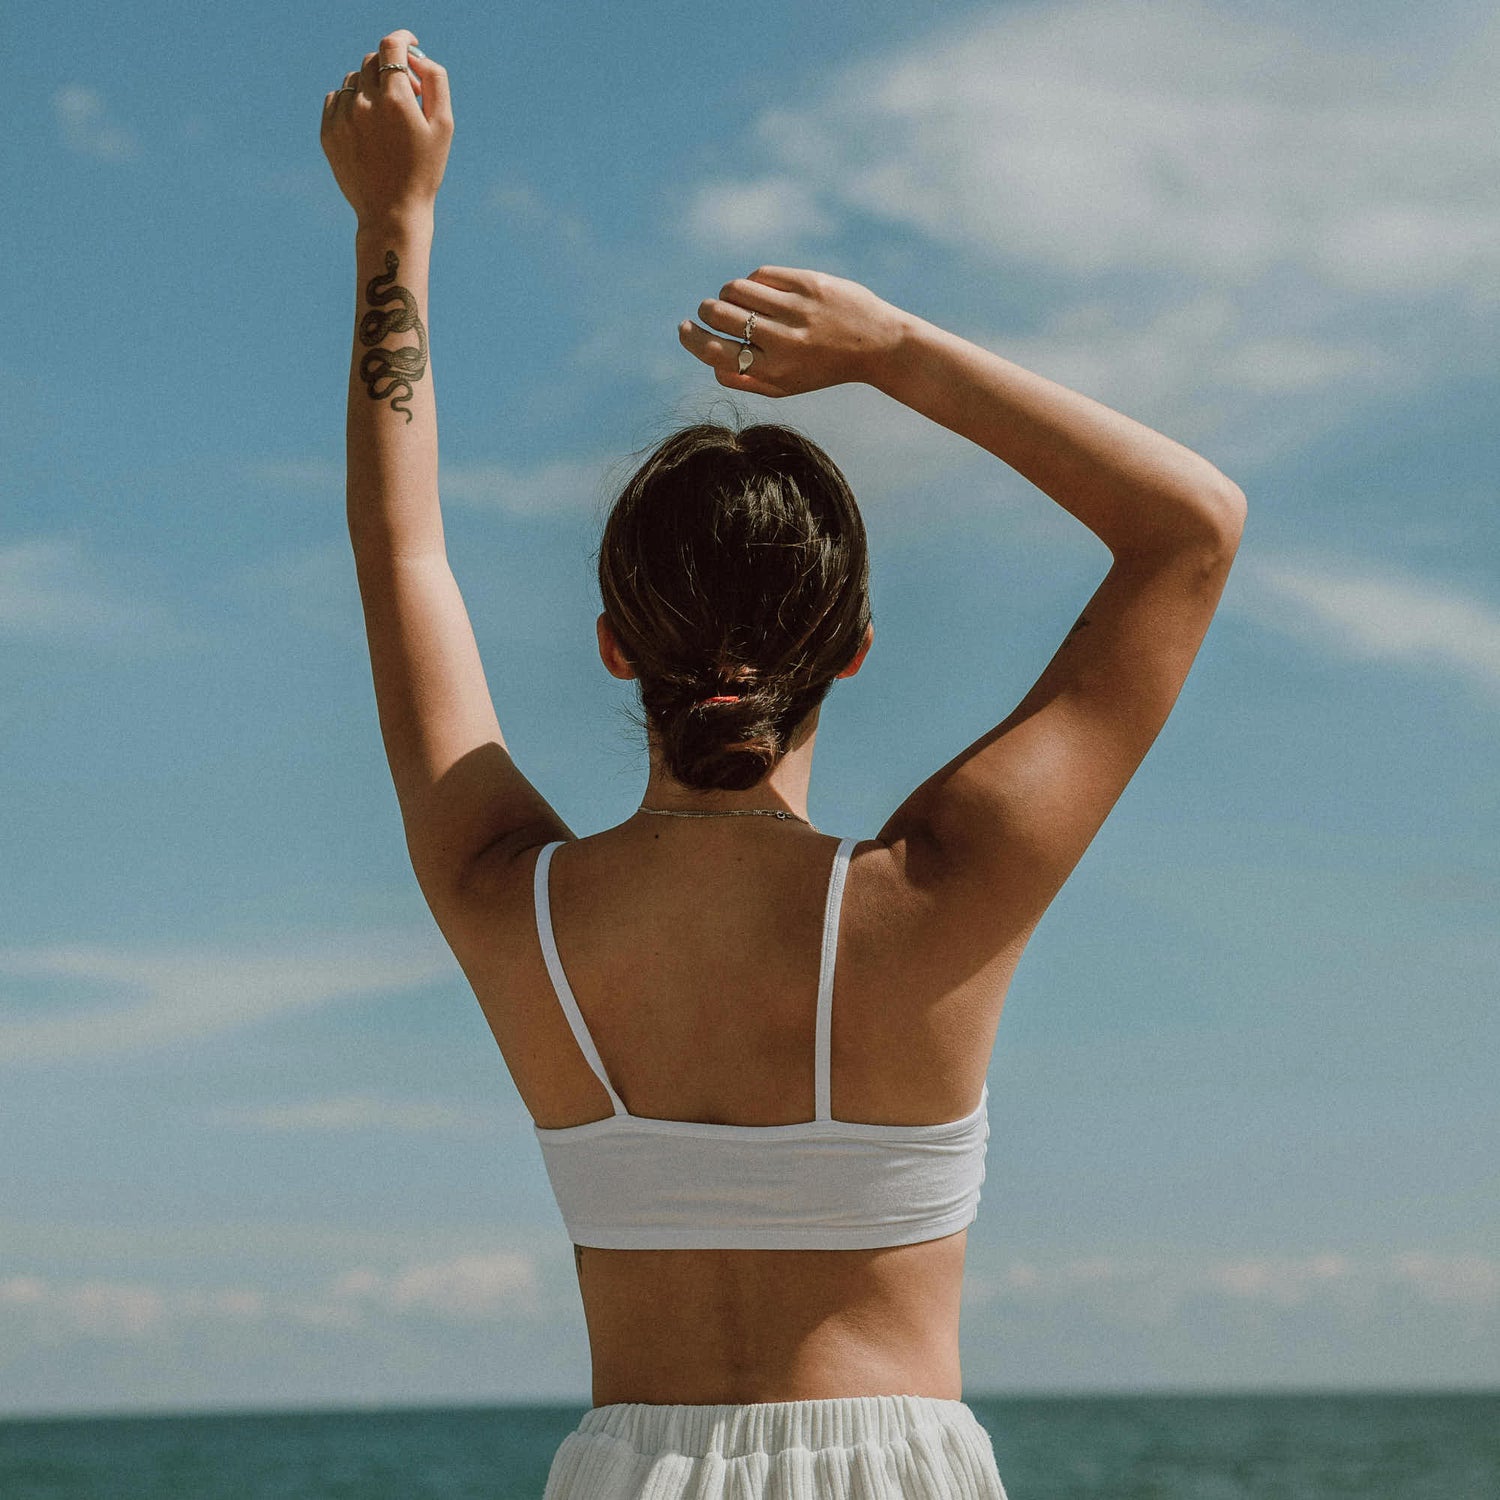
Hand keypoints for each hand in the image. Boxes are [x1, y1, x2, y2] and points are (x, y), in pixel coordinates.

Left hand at [320, 30, 452, 226]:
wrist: (392, 213)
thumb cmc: (424, 171)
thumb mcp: (443, 127)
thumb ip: (436, 82)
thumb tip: (416, 56)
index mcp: (395, 99)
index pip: (391, 46)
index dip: (402, 39)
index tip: (410, 43)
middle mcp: (364, 102)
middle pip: (372, 61)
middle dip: (391, 69)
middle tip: (408, 94)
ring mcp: (342, 116)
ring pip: (353, 79)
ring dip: (370, 86)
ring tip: (387, 115)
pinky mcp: (328, 131)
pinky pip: (336, 98)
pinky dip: (352, 102)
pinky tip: (368, 126)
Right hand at [678, 267, 905, 396]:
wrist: (878, 344)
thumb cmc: (824, 368)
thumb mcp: (787, 386)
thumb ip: (747, 381)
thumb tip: (711, 366)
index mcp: (774, 371)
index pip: (715, 352)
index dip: (692, 339)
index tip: (684, 328)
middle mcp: (783, 340)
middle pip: (719, 315)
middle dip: (707, 311)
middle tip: (711, 311)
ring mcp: (796, 309)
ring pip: (736, 290)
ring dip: (728, 294)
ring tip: (737, 301)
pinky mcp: (808, 283)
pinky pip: (761, 275)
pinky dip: (754, 282)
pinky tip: (763, 291)